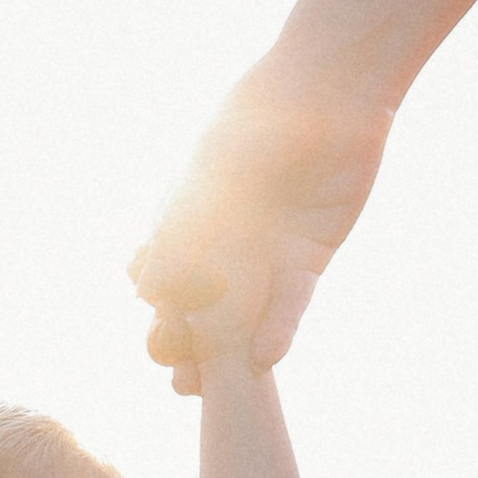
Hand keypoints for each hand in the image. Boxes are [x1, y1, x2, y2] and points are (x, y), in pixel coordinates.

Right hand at [129, 56, 396, 391]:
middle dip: (184, 343)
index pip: (160, 277)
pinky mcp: (308, 259)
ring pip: (240, 317)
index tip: (157, 331)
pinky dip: (277, 329)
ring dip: (223, 354)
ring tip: (208, 387)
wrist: (330, 90)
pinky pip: (290, 304)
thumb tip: (147, 295)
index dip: (157, 310)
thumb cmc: (257, 121)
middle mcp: (223, 242)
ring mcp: (265, 255)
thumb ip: (179, 237)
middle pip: (196, 307)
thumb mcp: (206, 180)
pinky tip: (265, 357)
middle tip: (179, 373)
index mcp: (185, 217)